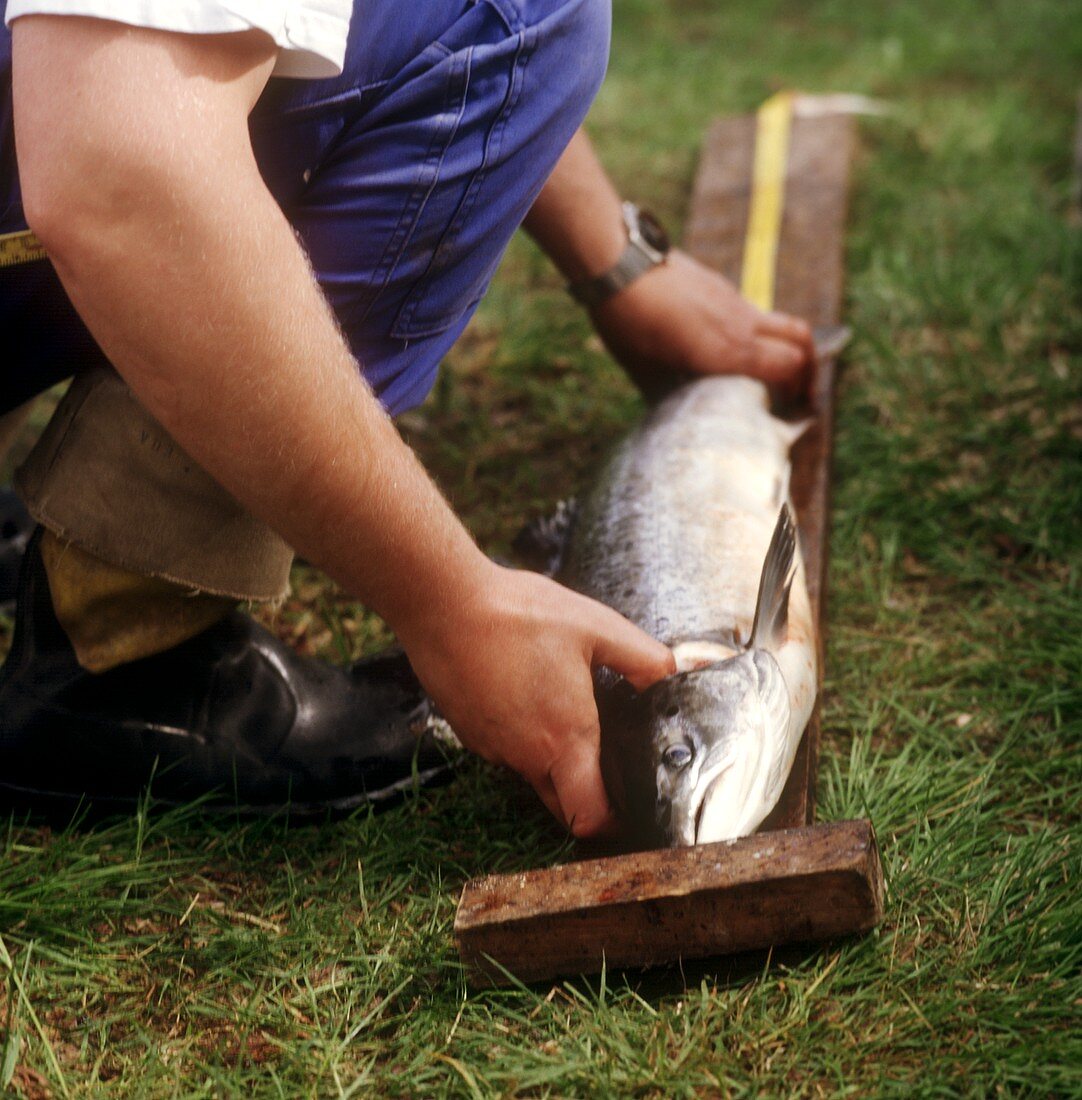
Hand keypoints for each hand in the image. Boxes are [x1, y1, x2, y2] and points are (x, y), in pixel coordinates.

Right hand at [398, 563, 674, 837]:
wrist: (442, 603)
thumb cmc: (520, 614)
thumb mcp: (597, 626)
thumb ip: (645, 660)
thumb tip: (680, 677)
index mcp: (565, 738)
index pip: (589, 819)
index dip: (613, 824)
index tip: (629, 806)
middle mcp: (525, 755)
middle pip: (563, 803)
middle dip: (587, 791)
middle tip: (606, 752)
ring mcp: (492, 747)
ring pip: (532, 772)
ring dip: (551, 755)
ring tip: (560, 703)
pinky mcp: (469, 732)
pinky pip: (505, 748)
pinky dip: (521, 734)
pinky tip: (526, 690)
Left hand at [590, 249, 814, 402]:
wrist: (618, 262)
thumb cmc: (627, 322)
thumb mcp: (645, 372)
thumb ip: (668, 394)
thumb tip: (670, 416)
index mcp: (727, 352)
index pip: (790, 366)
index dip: (801, 390)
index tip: (796, 411)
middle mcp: (740, 324)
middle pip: (801, 340)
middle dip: (809, 369)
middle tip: (799, 394)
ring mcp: (734, 301)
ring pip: (780, 323)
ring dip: (786, 347)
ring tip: (774, 371)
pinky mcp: (721, 286)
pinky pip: (753, 312)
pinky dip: (759, 332)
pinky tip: (733, 346)